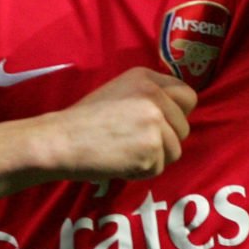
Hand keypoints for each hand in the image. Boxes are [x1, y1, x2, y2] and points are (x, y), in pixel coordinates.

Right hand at [45, 67, 196, 180]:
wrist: (60, 140)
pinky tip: (120, 161)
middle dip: (165, 140)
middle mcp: (155, 96)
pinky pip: (159, 167)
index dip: (177, 114)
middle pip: (184, 127)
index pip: (188, 97)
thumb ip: (150, 97)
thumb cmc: (85, 119)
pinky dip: (141, 171)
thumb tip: (177, 114)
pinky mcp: (150, 149)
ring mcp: (154, 122)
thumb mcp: (119, 91)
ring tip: (126, 152)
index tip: (161, 124)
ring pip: (175, 150)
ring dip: (155, 158)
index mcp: (147, 78)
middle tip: (136, 143)